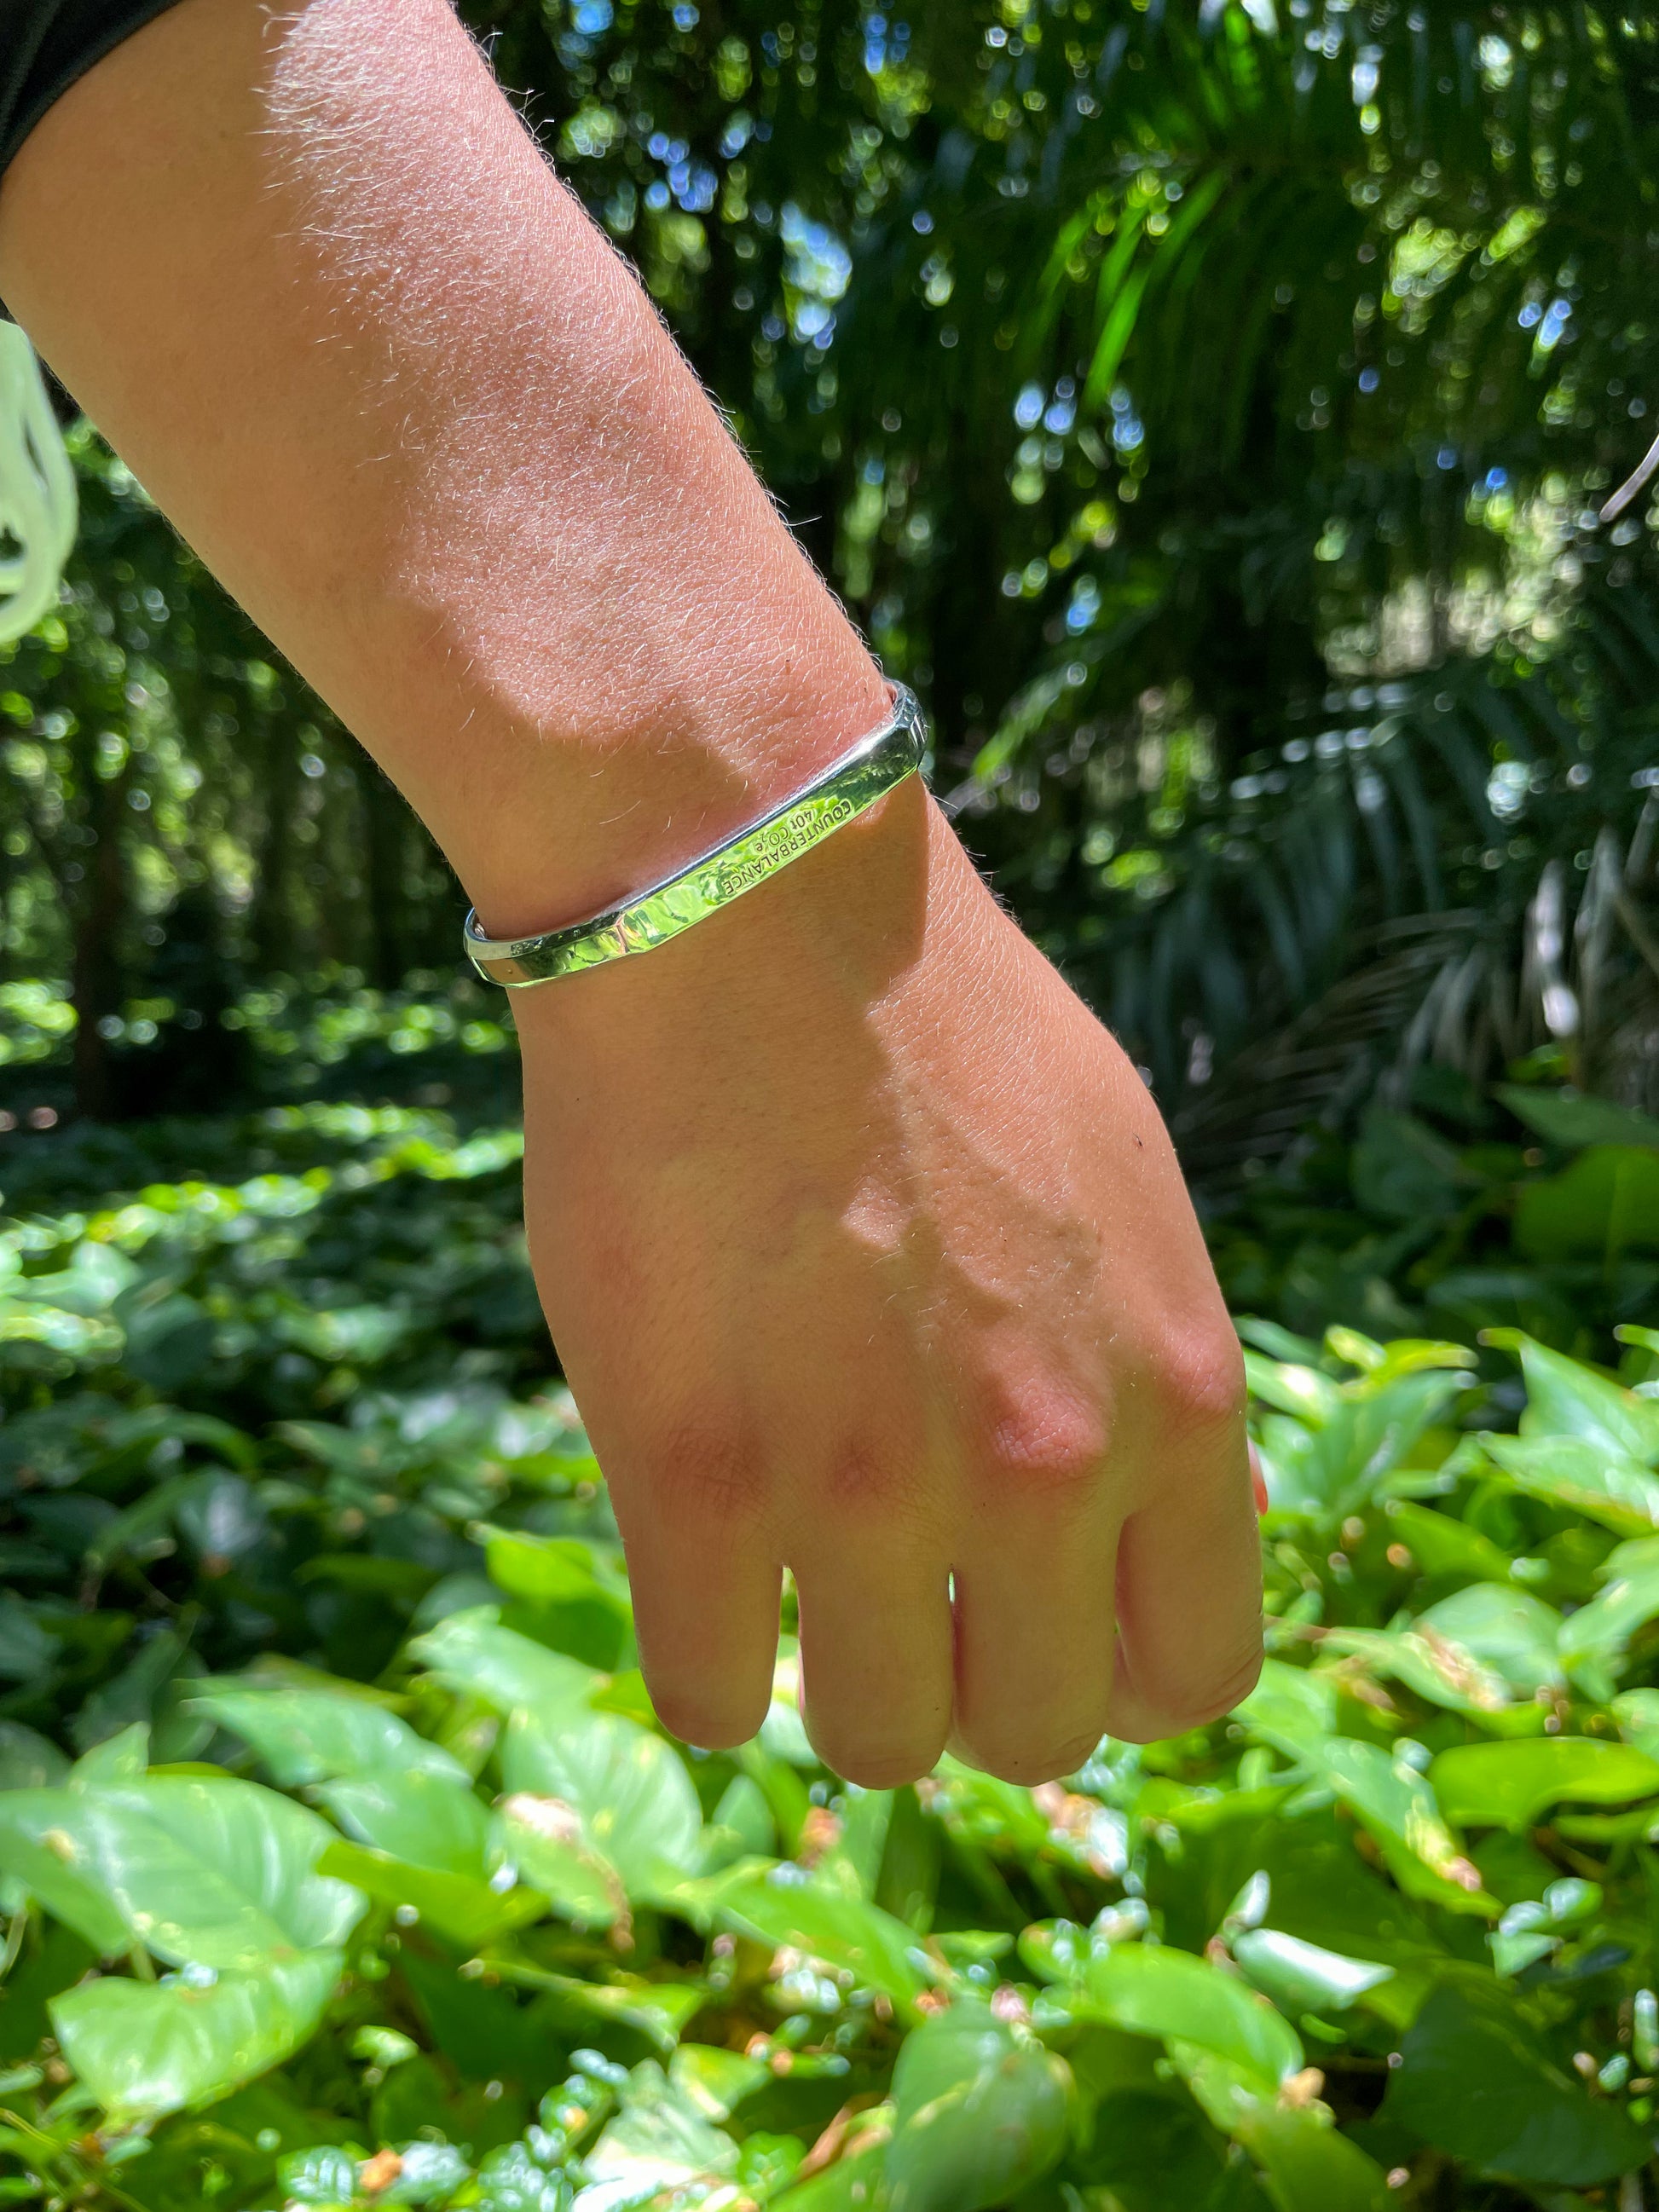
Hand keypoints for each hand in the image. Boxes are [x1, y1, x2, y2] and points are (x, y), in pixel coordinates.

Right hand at [516, 770, 1262, 1785]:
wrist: (750, 906)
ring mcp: (870, 1487)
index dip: (1112, 1676)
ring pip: (875, 1742)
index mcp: (1177, 1399)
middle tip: (906, 1605)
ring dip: (839, 1693)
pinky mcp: (696, 1476)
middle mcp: (1048, 1470)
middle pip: (1032, 1734)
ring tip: (800, 1595)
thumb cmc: (937, 1031)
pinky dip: (710, 1673)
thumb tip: (1184, 1511)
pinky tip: (702, 1592)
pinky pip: (710, 1694)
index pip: (1194, 1675)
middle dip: (972, 1690)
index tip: (1040, 1627)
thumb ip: (1161, 1376)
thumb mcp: (1128, 1192)